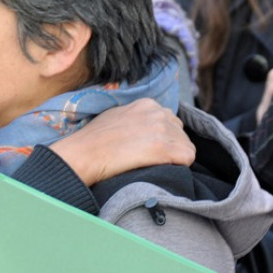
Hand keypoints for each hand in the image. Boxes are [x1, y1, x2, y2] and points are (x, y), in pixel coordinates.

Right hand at [50, 98, 195, 185]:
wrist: (84, 153)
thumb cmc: (94, 139)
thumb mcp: (117, 116)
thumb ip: (135, 118)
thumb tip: (144, 128)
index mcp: (147, 104)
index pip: (170, 121)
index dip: (164, 138)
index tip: (151, 149)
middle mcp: (158, 112)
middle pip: (180, 133)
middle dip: (172, 146)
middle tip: (154, 160)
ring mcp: (161, 129)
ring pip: (186, 145)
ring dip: (176, 157)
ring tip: (156, 165)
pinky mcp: (162, 148)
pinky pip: (188, 157)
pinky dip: (181, 165)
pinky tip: (166, 169)